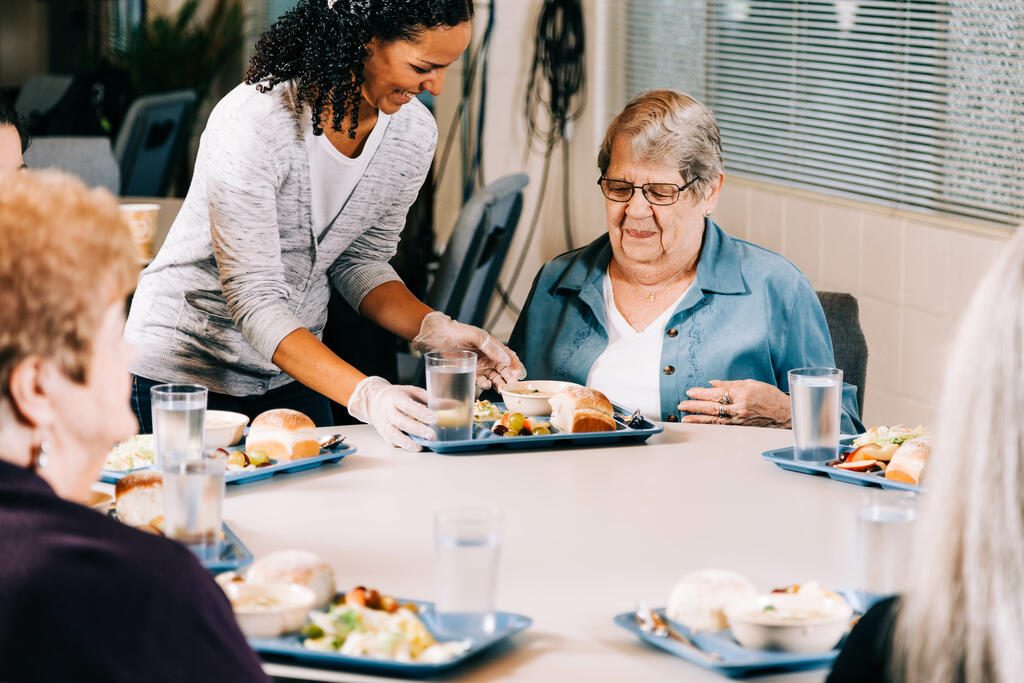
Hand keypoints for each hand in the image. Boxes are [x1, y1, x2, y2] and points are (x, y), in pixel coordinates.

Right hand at [348, 376, 436, 450]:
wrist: (374, 401)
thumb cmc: (397, 395)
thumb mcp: (412, 391)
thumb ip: (430, 398)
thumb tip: (452, 405)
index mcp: (395, 397)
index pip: (408, 405)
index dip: (421, 412)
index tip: (434, 418)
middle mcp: (388, 411)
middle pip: (401, 422)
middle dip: (417, 429)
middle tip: (432, 435)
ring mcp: (384, 424)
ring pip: (394, 434)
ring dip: (408, 442)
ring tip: (422, 445)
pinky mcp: (384, 434)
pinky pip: (393, 441)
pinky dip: (403, 445)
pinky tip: (415, 446)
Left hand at [412, 311, 526, 389]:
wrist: (435, 336)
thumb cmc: (456, 332)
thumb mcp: (476, 335)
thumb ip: (491, 346)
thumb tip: (506, 359)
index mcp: (493, 347)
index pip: (509, 357)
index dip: (516, 366)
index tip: (518, 374)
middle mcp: (488, 357)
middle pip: (505, 370)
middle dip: (510, 378)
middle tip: (512, 385)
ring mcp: (480, 366)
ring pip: (495, 378)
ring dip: (500, 384)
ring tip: (502, 389)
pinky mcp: (470, 373)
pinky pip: (481, 381)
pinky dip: (485, 385)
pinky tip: (487, 385)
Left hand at [677, 379, 791, 427]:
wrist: (784, 414)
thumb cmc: (770, 397)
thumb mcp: (751, 384)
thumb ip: (730, 384)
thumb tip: (712, 384)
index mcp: (743, 394)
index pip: (718, 393)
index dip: (702, 393)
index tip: (690, 392)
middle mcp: (740, 408)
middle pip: (713, 407)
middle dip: (695, 406)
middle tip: (682, 405)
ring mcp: (740, 420)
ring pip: (715, 420)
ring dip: (698, 419)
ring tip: (685, 419)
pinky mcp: (741, 428)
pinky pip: (722, 427)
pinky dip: (709, 426)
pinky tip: (700, 425)